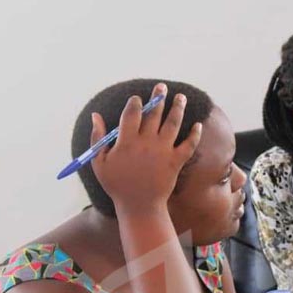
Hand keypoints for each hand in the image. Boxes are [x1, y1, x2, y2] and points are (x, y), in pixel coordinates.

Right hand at [90, 84, 201, 215]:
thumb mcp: (99, 162)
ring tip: (181, 97)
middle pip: (154, 113)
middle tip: (162, 87)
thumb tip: (95, 116)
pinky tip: (197, 124)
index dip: (135, 103)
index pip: (132, 113)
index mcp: (127, 141)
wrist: (139, 206)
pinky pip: (189, 144)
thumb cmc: (117, 185)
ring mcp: (163, 151)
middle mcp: (147, 142)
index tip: (138, 98)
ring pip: (173, 123)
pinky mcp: (176, 161)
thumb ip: (98, 138)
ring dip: (178, 108)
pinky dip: (194, 134)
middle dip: (158, 97)